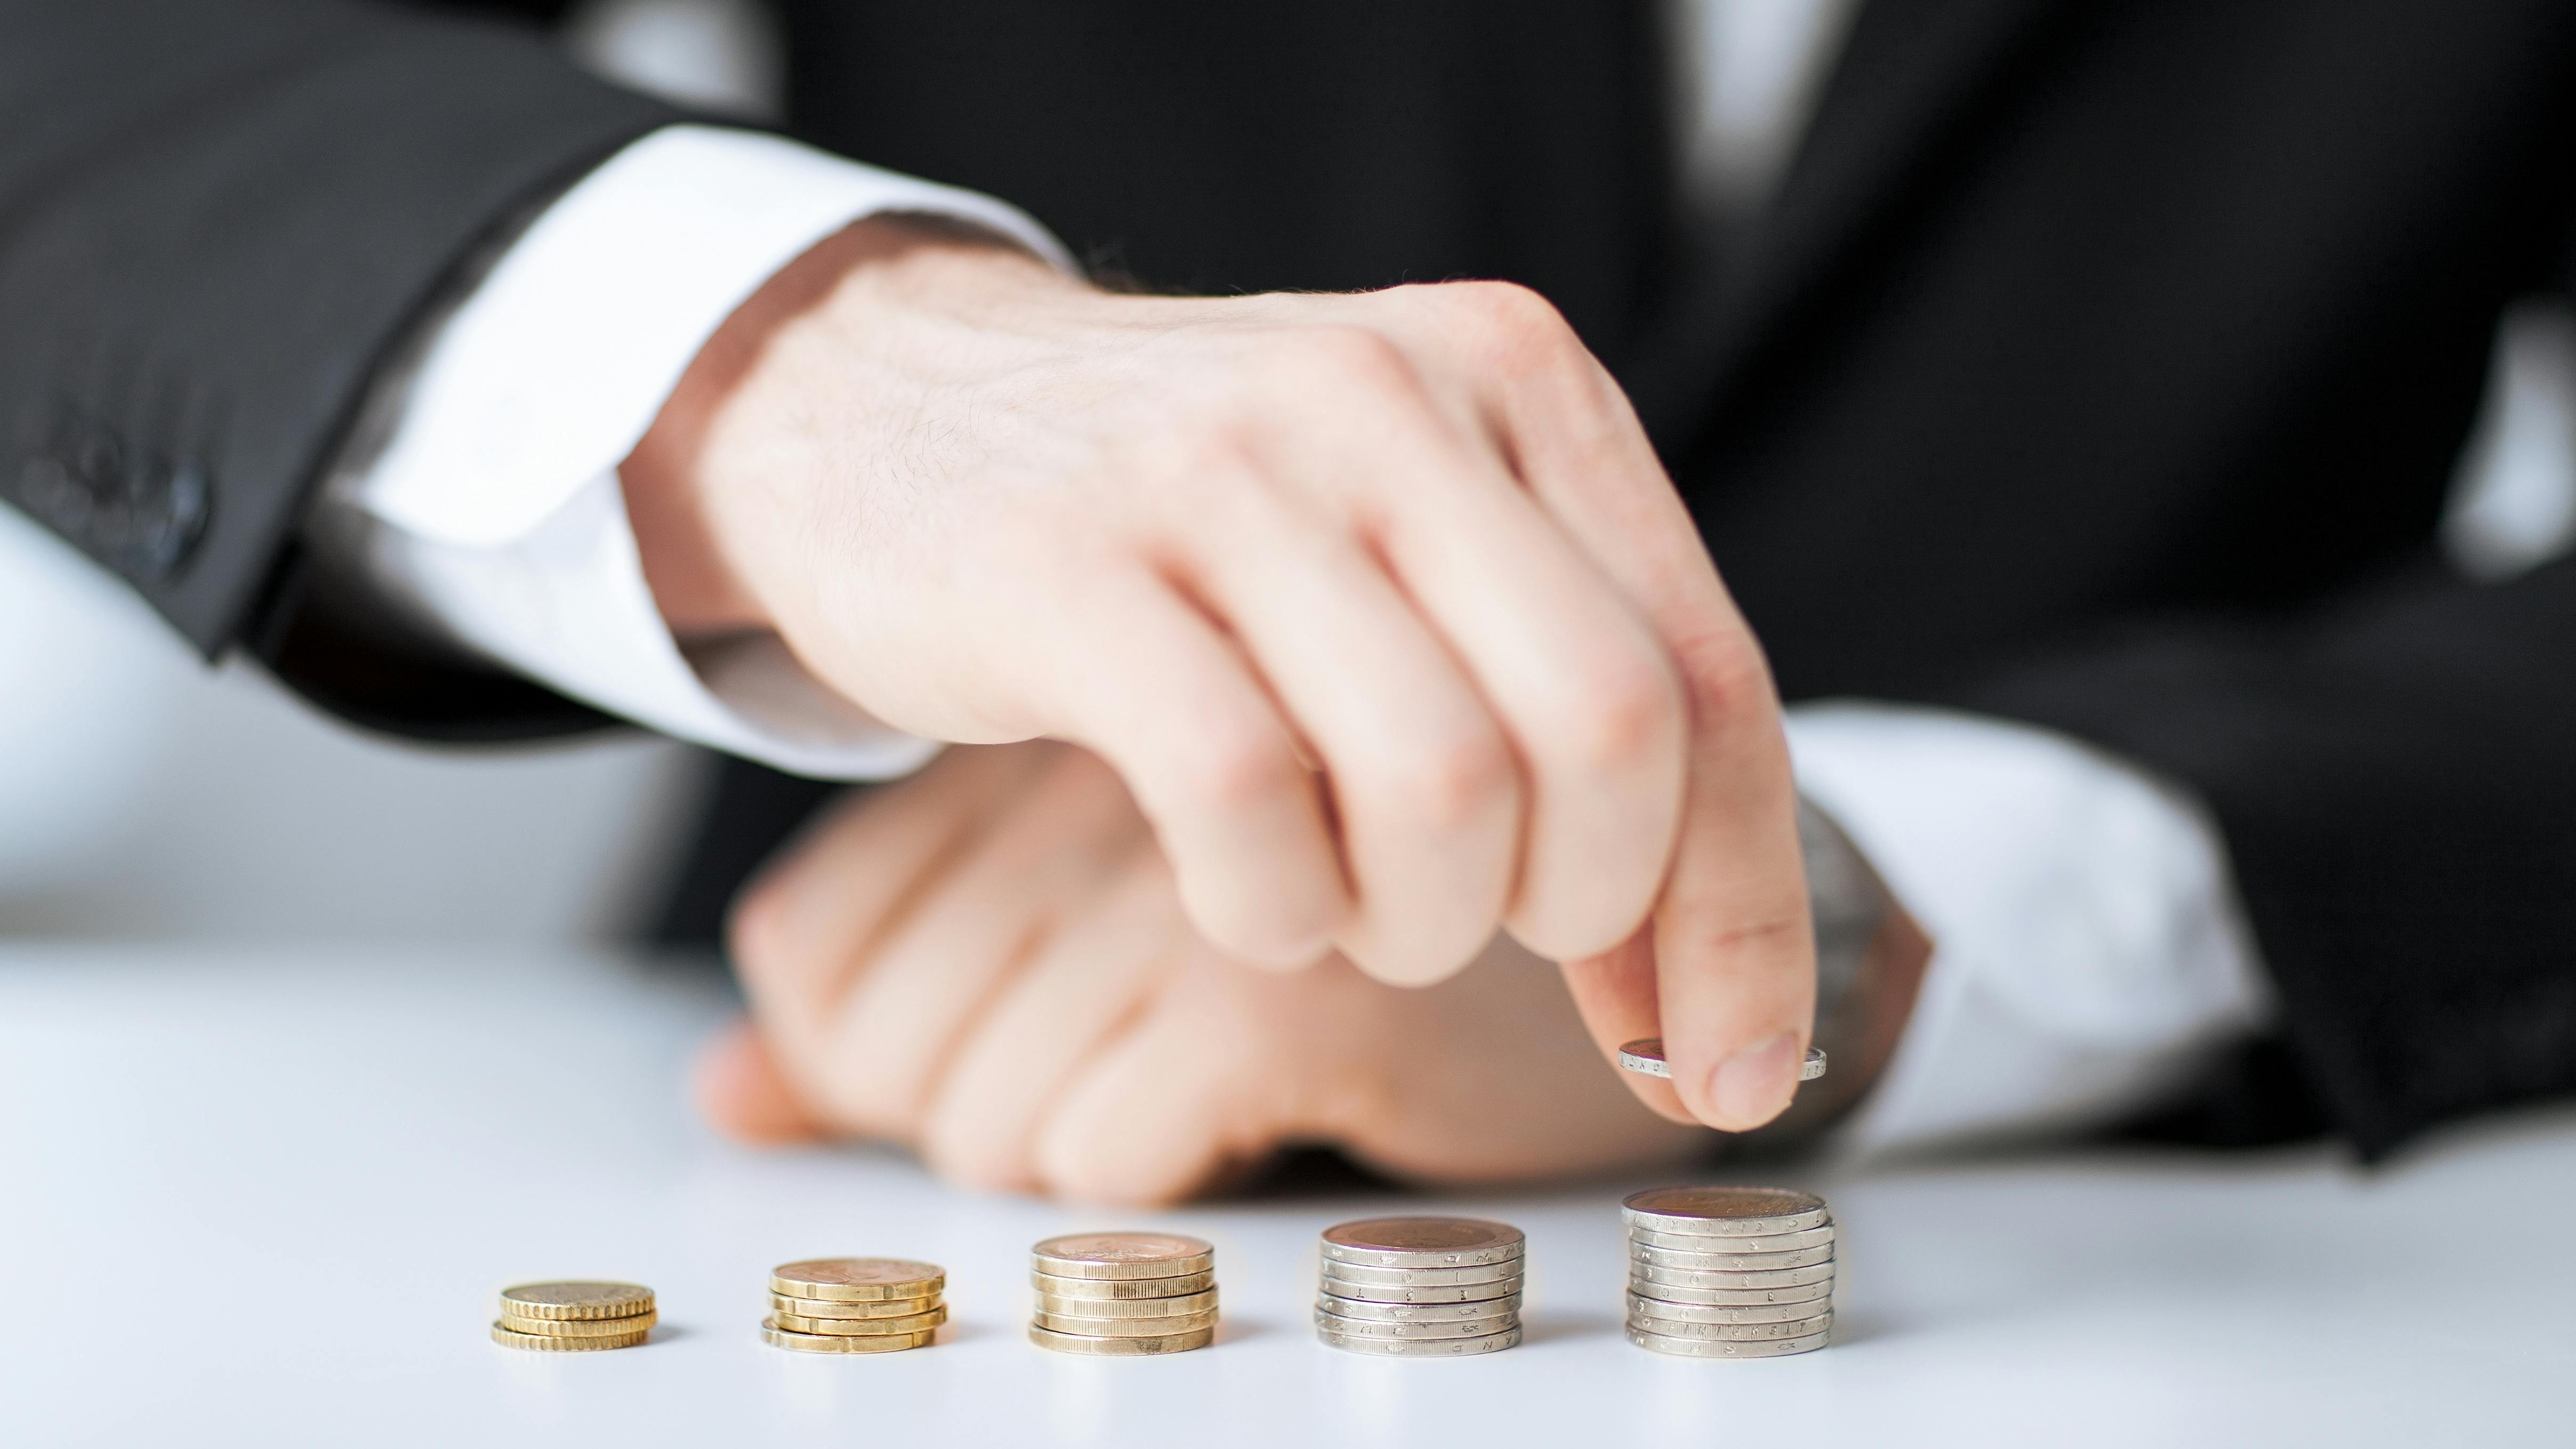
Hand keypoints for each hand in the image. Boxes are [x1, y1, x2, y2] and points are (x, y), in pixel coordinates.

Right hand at [628, 216, 1814, 1128]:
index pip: (1708, 677)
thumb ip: (1564, 707)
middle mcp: (1393, 397)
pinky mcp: (1065, 564)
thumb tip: (1705, 992)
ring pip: (1441, 781)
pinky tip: (1247, 892)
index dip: (1742, 905)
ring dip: (1416, 920)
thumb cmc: (1186, 522)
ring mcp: (1224, 472)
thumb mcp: (1408, 540)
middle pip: (1607, 734)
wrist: (887, 395)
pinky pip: (1240, 797)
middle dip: (1582, 909)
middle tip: (1477, 930)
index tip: (1729, 1064)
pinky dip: (1271, 908)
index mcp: (1515, 377)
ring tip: (1346, 901)